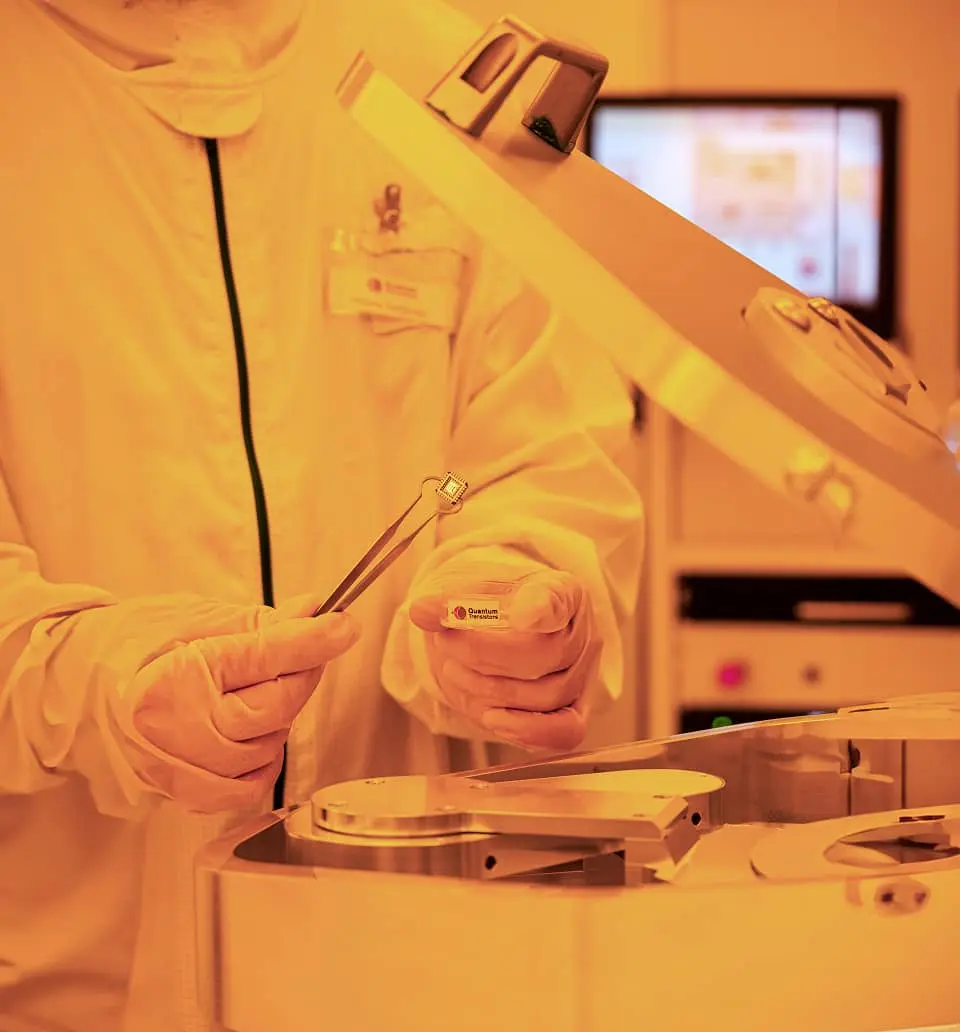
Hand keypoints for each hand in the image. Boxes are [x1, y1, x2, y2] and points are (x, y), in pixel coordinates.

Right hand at [117, 596, 359, 810]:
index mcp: (177, 675)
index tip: (345, 626)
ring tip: (261, 690)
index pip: (264, 657)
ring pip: (266, 750)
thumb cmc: (132, 646)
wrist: (74, 684)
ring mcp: (175, 766)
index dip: (314, 640)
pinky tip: (255, 734)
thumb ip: (260, 625)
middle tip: (307, 652)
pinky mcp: (179, 791)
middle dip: (302, 676)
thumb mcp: (196, 620)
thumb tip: (314, 614)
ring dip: (280, 719)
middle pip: (273, 709)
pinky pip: (244, 788)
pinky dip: (262, 762)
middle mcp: (174, 728)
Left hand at [409, 568, 600, 751]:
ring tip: (454, 671)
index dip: (541, 608)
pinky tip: (490, 718)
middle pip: (546, 654)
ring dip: (491, 690)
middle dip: (485, 656)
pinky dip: (525, 730)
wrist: (503, 631)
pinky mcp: (574, 711)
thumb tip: (421, 611)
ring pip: (547, 695)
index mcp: (562, 591)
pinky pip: (564, 732)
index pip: (558, 597)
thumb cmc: (493, 607)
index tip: (522, 614)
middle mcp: (583, 633)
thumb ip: (447, 602)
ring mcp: (584, 675)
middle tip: (445, 643)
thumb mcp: (470, 592)